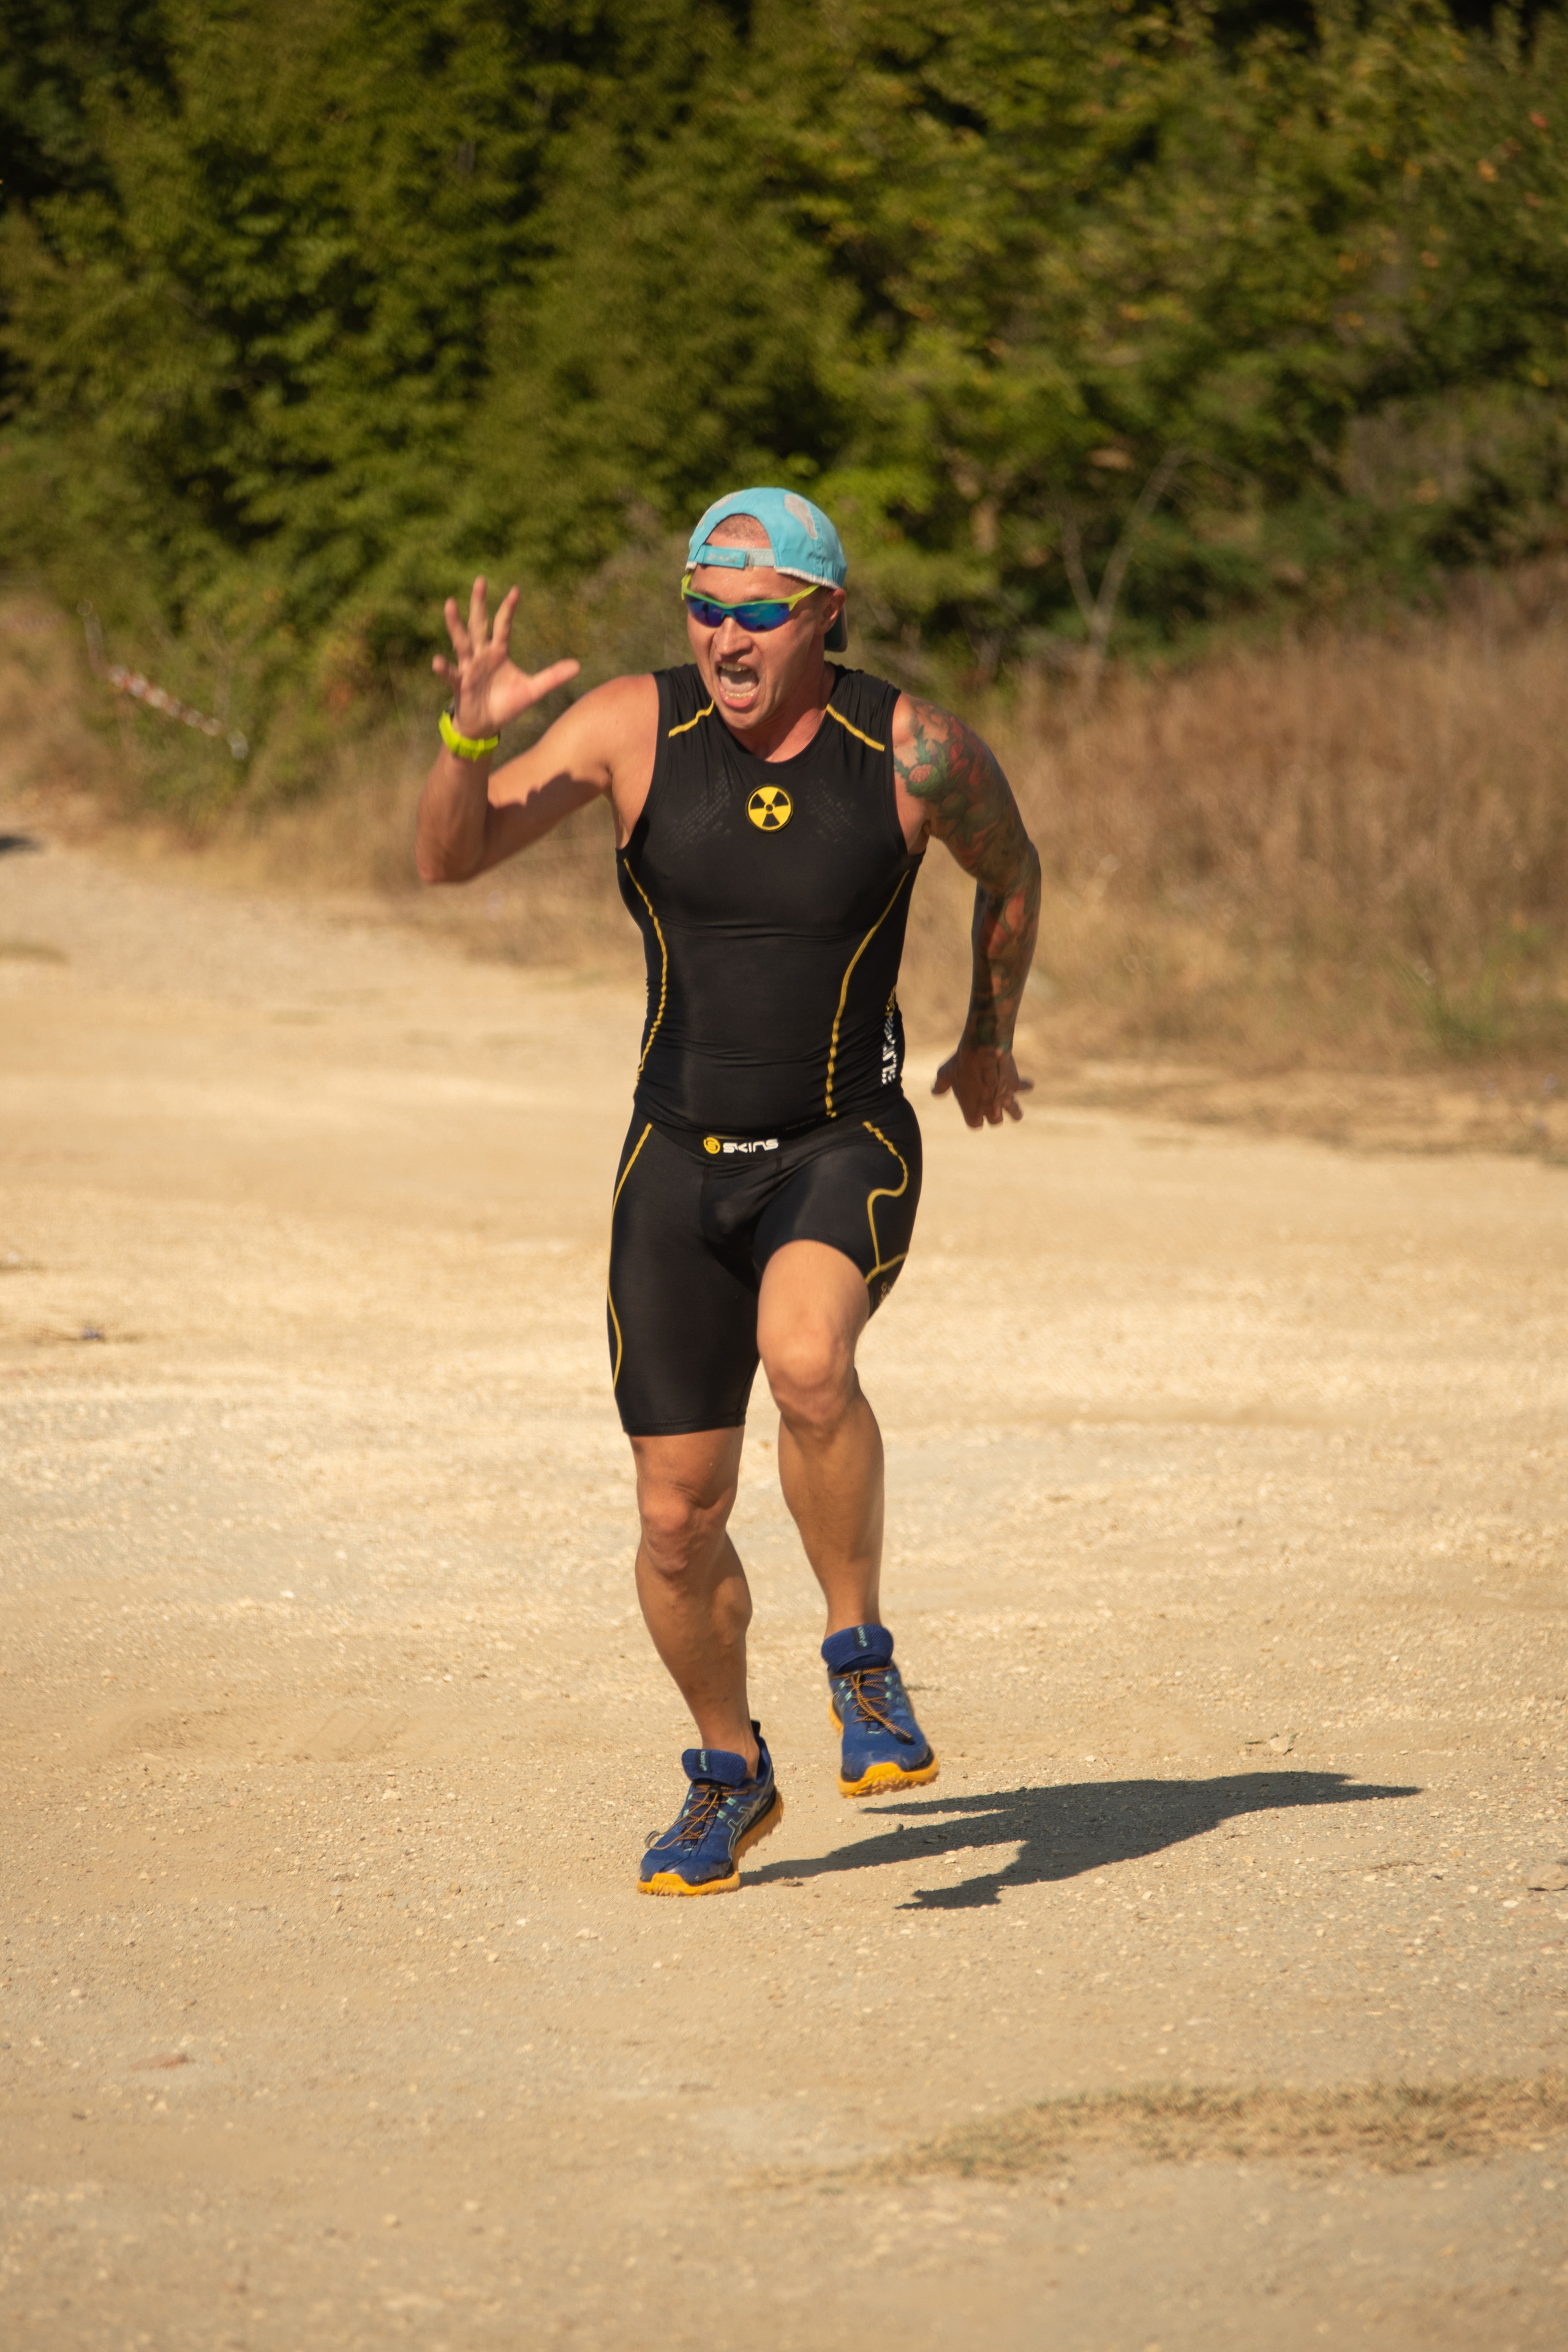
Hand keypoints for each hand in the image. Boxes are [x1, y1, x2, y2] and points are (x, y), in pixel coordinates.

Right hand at [431, 576, 579, 738]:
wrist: (486, 725)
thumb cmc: (506, 704)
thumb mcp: (532, 690)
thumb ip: (552, 677)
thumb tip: (578, 666)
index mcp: (498, 652)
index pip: (503, 625)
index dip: (508, 609)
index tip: (515, 590)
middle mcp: (481, 655)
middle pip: (479, 624)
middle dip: (479, 604)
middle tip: (480, 580)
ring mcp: (468, 667)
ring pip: (461, 642)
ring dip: (455, 624)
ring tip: (450, 604)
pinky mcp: (460, 684)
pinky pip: (451, 674)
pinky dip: (444, 668)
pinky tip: (437, 661)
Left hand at [932, 1043, 1032, 1128]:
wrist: (981, 1049)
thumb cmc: (960, 1063)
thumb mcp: (945, 1073)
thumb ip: (941, 1085)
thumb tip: (935, 1091)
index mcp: (972, 1111)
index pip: (975, 1125)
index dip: (975, 1119)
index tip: (974, 1112)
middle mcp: (990, 1108)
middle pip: (996, 1121)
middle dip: (995, 1115)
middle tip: (991, 1106)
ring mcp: (1005, 1098)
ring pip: (1016, 1113)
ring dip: (1015, 1111)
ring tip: (1011, 1106)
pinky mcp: (1015, 1084)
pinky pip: (1025, 1087)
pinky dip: (1025, 1085)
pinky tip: (1025, 1084)